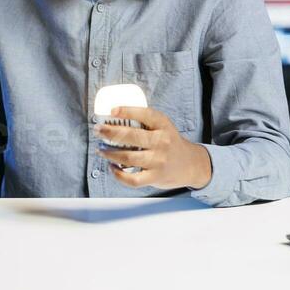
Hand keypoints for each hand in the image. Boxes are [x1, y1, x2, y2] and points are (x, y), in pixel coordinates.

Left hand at [94, 106, 211, 190]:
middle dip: (110, 132)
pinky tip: (112, 167)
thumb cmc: (170, 143)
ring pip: (128, 157)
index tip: (112, 111)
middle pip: (131, 136)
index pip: (145, 114)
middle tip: (98, 130)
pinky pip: (133, 179)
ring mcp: (158, 160)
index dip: (127, 111)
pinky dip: (118, 174)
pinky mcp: (155, 177)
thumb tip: (113, 117)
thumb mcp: (163, 126)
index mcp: (163, 125)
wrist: (190, 164)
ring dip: (109, 153)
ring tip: (101, 149)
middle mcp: (162, 141)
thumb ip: (145, 122)